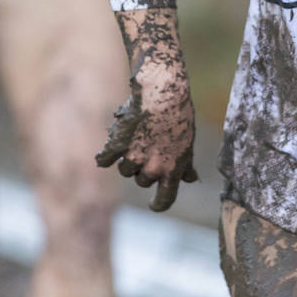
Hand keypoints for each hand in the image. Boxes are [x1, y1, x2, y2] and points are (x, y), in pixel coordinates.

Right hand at [95, 67, 197, 211]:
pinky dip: (106, 154)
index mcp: (172, 170)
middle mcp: (153, 168)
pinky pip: (105, 160)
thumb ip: (186, 164)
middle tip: (148, 146)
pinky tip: (112, 142)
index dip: (158, 205)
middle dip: (144, 168)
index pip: (165, 199)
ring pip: (125, 170)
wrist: (161, 91)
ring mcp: (134, 158)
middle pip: (142, 181)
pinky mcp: (116, 146)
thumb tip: (191, 179)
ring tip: (136, 137)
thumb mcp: (188, 141)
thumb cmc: (179, 114)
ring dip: (128, 158)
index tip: (153, 205)